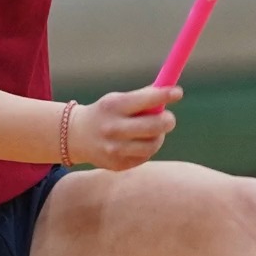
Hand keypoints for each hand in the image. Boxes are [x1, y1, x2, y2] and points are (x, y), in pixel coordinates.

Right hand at [67, 83, 181, 170]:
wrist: (77, 136)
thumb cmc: (106, 113)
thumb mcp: (118, 100)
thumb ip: (143, 97)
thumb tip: (171, 91)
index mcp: (114, 106)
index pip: (146, 100)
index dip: (165, 95)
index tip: (178, 92)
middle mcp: (113, 128)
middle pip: (153, 126)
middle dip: (168, 120)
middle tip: (169, 118)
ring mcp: (114, 149)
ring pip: (152, 145)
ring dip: (158, 136)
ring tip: (153, 131)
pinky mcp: (117, 164)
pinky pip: (144, 156)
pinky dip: (147, 148)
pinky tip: (139, 143)